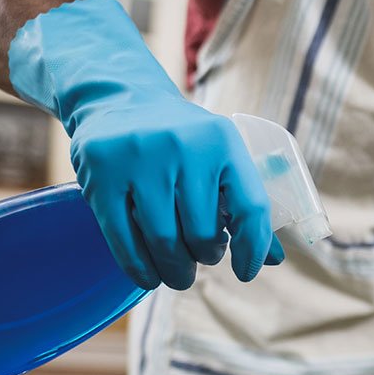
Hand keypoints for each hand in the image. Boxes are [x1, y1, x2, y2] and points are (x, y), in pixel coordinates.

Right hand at [69, 101, 282, 289]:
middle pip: (202, 233)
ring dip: (174, 270)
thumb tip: (271, 259)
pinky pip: (124, 241)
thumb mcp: (219, 156)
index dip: (253, 249)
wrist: (119, 99)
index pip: (251, 207)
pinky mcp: (101, 175)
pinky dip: (139, 269)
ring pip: (164, 242)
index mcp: (222, 141)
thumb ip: (245, 202)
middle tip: (200, 259)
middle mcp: (183, 145)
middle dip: (205, 258)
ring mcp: (139, 159)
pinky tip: (149, 275)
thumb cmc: (181, 141)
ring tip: (177, 272)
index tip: (245, 272)